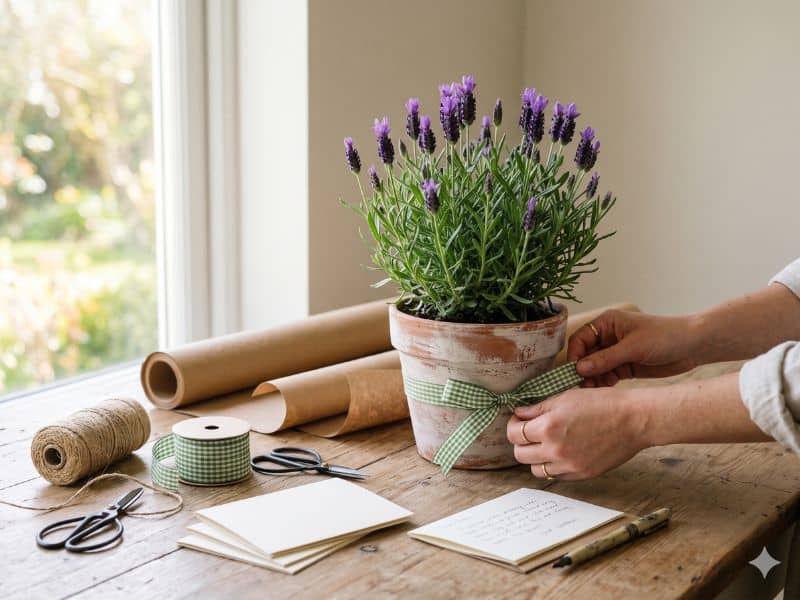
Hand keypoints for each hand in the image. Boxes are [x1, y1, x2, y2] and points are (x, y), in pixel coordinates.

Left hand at [506, 387, 647, 479]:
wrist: (634, 420)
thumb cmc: (602, 403)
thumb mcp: (566, 398)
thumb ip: (538, 408)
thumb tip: (519, 414)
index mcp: (548, 427)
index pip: (514, 434)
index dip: (513, 425)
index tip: (518, 420)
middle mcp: (555, 450)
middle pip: (520, 454)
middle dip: (520, 442)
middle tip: (529, 432)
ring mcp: (569, 465)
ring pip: (536, 469)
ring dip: (535, 457)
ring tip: (545, 444)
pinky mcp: (582, 474)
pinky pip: (556, 476)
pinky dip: (553, 466)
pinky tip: (561, 452)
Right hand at [568, 310, 698, 386]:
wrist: (693, 347)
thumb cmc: (664, 337)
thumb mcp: (633, 347)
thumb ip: (606, 358)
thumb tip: (579, 368)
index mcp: (607, 323)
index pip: (581, 339)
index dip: (574, 355)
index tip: (573, 372)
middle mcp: (608, 337)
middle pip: (585, 355)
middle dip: (582, 370)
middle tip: (581, 387)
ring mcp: (616, 352)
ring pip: (595, 367)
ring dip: (592, 379)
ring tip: (592, 391)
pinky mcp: (625, 366)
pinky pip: (607, 375)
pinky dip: (603, 383)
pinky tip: (604, 390)